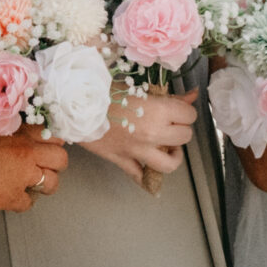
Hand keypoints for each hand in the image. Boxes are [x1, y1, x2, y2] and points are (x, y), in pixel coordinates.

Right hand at [0, 127, 71, 213]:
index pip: (55, 136)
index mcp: (20, 132)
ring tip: (30, 186)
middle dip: (54, 165)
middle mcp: (26, 152)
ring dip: (43, 185)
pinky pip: (29, 203)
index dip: (51, 144)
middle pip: (61, 159)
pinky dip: (22, 202)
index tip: (44, 149)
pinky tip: (11, 198)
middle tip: (42, 168)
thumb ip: (5, 131)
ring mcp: (21, 176)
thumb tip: (10, 137)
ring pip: (52, 183)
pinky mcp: (11, 197)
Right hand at [81, 88, 196, 188]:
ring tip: (168, 147)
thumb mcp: (139, 87)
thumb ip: (169, 95)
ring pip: (170, 164)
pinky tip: (150, 173)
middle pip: (185, 137)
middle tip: (171, 124)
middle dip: (181, 129)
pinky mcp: (122, 161)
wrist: (75, 104)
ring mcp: (137, 151)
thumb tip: (192, 95)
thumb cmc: (105, 90)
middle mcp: (152, 133)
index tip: (177, 109)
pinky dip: (147, 178)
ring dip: (173, 156)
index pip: (189, 115)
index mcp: (158, 111)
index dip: (185, 111)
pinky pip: (140, 177)